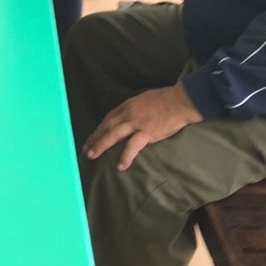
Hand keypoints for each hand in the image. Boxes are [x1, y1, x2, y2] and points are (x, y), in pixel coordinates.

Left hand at [84, 85, 202, 169]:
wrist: (179, 102)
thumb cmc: (166, 99)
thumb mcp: (144, 99)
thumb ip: (135, 109)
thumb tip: (130, 118)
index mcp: (128, 105)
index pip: (109, 118)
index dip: (100, 128)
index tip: (93, 136)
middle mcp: (128, 114)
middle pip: (107, 126)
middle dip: (95, 137)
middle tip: (86, 148)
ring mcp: (137, 124)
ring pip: (113, 135)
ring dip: (101, 145)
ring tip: (92, 155)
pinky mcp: (147, 133)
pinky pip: (133, 146)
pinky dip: (126, 156)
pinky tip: (120, 166)